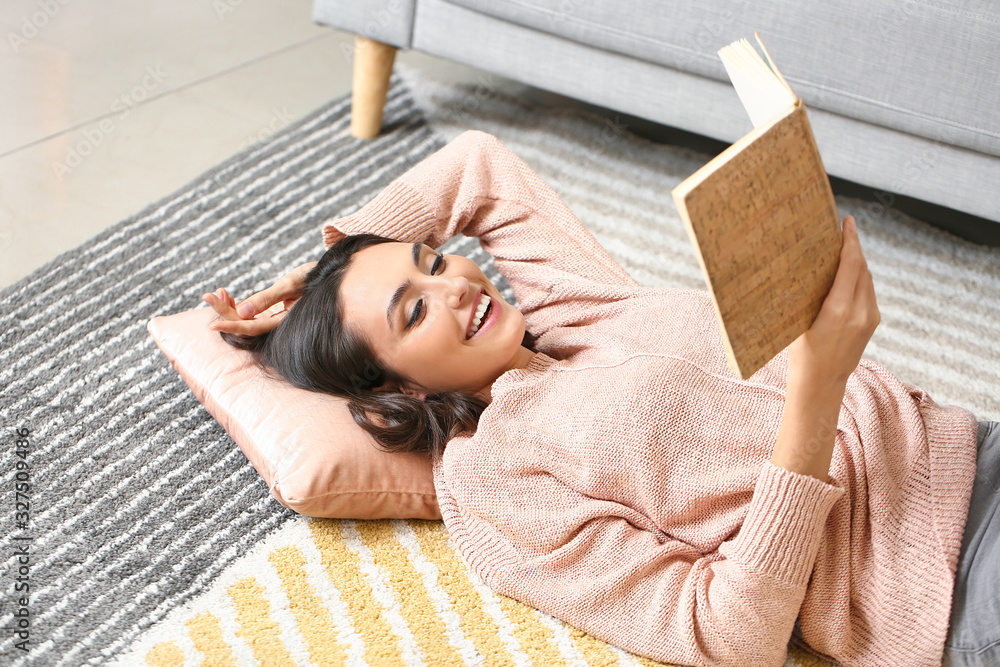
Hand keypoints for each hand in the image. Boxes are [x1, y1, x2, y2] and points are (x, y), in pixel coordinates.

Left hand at [202, 261, 316, 335]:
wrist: (330, 276)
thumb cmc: (313, 277)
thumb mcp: (290, 284)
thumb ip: (267, 298)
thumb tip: (242, 311)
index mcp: (285, 322)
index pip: (252, 328)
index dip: (231, 326)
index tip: (211, 325)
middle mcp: (278, 325)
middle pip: (245, 323)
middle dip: (224, 311)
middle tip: (206, 295)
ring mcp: (274, 320)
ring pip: (245, 319)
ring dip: (228, 307)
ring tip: (216, 292)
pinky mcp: (272, 314)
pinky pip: (250, 314)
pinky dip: (238, 305)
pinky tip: (227, 295)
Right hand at [788, 215, 879, 392]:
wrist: (821, 382)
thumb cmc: (801, 352)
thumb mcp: (798, 320)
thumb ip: (810, 294)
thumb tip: (808, 265)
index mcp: (838, 310)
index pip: (851, 264)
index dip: (850, 240)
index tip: (847, 222)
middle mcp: (859, 312)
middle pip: (862, 267)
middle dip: (853, 246)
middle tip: (843, 228)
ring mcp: (869, 317)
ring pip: (867, 278)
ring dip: (857, 261)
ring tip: (843, 247)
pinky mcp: (873, 321)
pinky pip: (868, 290)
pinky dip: (859, 277)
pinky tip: (848, 272)